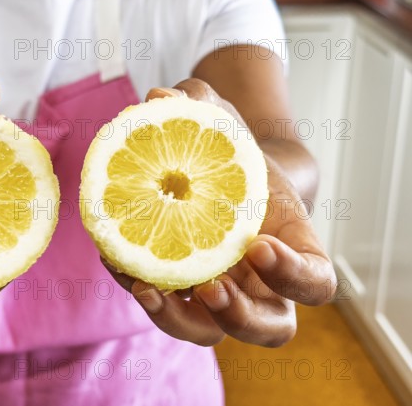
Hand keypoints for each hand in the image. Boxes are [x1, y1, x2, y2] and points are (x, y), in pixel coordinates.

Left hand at [103, 78, 337, 346]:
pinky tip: (112, 255)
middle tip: (209, 284)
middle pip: (270, 329)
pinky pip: (164, 306)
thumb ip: (202, 105)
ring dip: (177, 319)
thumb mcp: (222, 122)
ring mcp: (220, 293)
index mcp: (292, 246)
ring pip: (209, 332)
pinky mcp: (179, 291)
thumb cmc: (230, 148)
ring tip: (145, 284)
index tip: (258, 245)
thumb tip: (158, 96)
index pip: (317, 282)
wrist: (212, 167)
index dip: (295, 276)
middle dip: (240, 316)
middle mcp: (261, 283)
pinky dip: (138, 289)